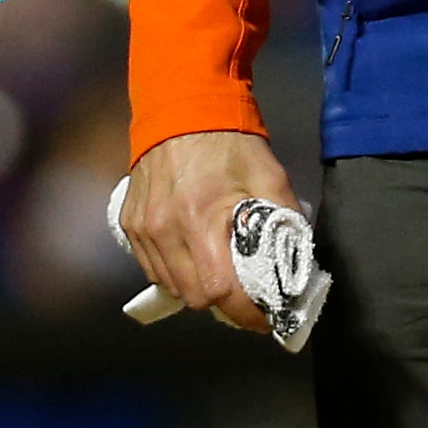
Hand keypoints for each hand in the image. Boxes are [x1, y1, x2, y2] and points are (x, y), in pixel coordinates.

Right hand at [124, 128, 297, 333]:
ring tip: (222, 275)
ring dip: (198, 289)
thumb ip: (285, 219)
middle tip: (247, 296)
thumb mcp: (269, 176)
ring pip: (171, 287)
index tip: (266, 318)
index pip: (220, 291)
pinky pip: (152, 268)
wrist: (181, 109)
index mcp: (201, 219)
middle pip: (194, 298)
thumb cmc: (230, 142)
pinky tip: (194, 258)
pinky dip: (175, 272)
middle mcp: (164, 230)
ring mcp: (141, 230)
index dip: (245, 312)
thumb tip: (299, 261)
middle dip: (224, 304)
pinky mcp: (128, 226)